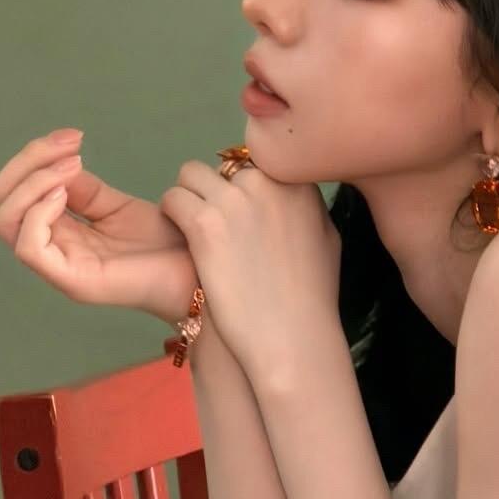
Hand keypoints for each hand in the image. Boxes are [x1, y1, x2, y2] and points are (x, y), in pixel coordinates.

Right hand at [0, 129, 199, 325]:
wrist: (194, 273)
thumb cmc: (160, 243)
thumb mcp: (114, 206)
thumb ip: (82, 188)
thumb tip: (57, 163)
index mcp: (56, 230)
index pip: (13, 191)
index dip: (34, 156)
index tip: (74, 137)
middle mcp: (49, 249)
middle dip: (26, 163)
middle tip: (69, 148)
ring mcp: (56, 267)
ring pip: (6, 222)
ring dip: (33, 183)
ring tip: (72, 168)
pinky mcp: (71, 281)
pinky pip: (30, 247)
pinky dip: (40, 212)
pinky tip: (67, 195)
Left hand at [159, 158, 341, 383]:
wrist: (292, 337)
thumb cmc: (312, 298)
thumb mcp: (326, 238)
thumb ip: (306, 207)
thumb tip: (293, 195)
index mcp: (298, 182)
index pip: (255, 161)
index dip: (242, 187)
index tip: (240, 214)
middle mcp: (267, 181)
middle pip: (222, 165)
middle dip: (215, 190)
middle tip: (215, 225)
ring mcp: (235, 200)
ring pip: (191, 175)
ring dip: (190, 198)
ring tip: (194, 230)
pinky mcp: (205, 223)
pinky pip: (173, 199)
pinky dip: (172, 215)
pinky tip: (182, 239)